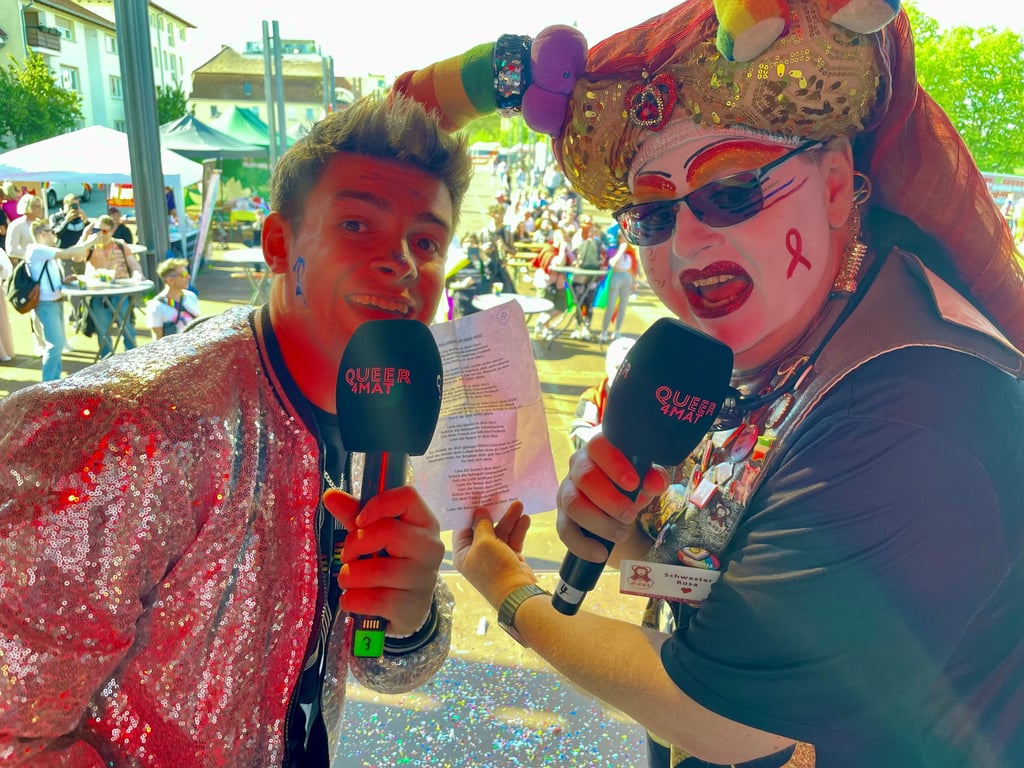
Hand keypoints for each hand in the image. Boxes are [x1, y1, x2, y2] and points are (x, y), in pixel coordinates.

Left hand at [323, 486, 443, 635]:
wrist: (407, 605)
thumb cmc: (390, 561)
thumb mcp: (374, 535)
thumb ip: (353, 514)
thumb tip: (329, 496)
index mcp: (424, 522)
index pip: (408, 497)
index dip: (378, 504)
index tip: (358, 521)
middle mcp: (431, 547)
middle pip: (389, 531)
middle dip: (355, 544)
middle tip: (347, 556)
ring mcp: (426, 578)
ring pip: (377, 570)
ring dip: (349, 575)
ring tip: (347, 578)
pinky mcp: (414, 606)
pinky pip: (375, 600)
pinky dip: (352, 599)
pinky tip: (351, 598)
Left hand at [452, 502, 533, 608]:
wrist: (518, 593)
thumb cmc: (494, 569)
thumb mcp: (484, 542)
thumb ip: (482, 524)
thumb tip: (479, 511)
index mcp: (463, 553)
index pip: (463, 528)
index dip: (470, 512)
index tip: (477, 495)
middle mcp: (476, 554)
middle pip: (483, 528)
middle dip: (494, 513)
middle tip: (499, 495)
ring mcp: (494, 556)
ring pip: (500, 532)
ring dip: (509, 519)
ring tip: (518, 504)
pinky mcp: (509, 557)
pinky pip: (512, 539)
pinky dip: (518, 529)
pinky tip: (525, 518)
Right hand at [555, 433, 668, 562]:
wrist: (617, 505)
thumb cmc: (631, 485)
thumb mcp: (646, 480)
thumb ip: (653, 478)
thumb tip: (654, 483)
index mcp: (599, 450)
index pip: (599, 447)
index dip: (615, 465)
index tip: (633, 484)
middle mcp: (578, 466)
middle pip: (585, 477)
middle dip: (610, 500)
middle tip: (630, 515)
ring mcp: (567, 490)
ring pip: (573, 504)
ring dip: (600, 523)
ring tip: (621, 534)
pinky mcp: (562, 515)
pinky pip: (564, 530)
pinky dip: (583, 545)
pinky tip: (600, 553)